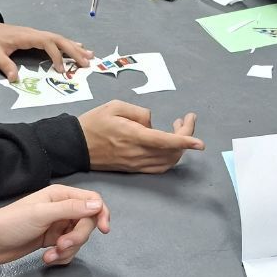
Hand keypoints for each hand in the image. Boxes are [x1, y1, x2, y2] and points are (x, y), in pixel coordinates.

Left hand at [0, 20, 92, 81]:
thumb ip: (6, 65)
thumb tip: (16, 79)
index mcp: (27, 37)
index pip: (48, 44)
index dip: (57, 56)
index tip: (61, 70)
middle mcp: (35, 34)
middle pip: (59, 40)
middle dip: (74, 51)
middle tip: (87, 62)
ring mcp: (36, 34)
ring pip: (60, 39)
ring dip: (75, 47)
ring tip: (90, 55)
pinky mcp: (36, 37)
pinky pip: (55, 40)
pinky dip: (68, 44)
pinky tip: (77, 47)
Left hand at [0, 184, 110, 266]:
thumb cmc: (11, 223)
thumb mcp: (42, 215)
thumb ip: (71, 209)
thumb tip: (98, 206)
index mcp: (61, 196)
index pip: (92, 201)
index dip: (101, 214)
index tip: (104, 230)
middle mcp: (62, 209)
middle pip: (87, 223)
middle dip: (78, 238)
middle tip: (62, 246)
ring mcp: (58, 226)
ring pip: (79, 239)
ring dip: (68, 250)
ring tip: (50, 255)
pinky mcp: (52, 241)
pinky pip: (68, 250)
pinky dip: (62, 256)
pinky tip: (47, 258)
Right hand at [80, 99, 203, 172]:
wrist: (75, 146)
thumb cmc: (94, 123)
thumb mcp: (115, 106)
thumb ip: (139, 112)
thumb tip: (153, 123)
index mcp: (133, 136)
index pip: (166, 141)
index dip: (185, 141)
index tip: (200, 143)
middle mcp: (137, 153)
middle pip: (172, 152)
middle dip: (186, 136)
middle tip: (186, 119)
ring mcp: (136, 164)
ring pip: (168, 161)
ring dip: (179, 147)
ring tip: (177, 129)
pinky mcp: (134, 169)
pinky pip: (159, 167)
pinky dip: (170, 157)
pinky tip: (169, 145)